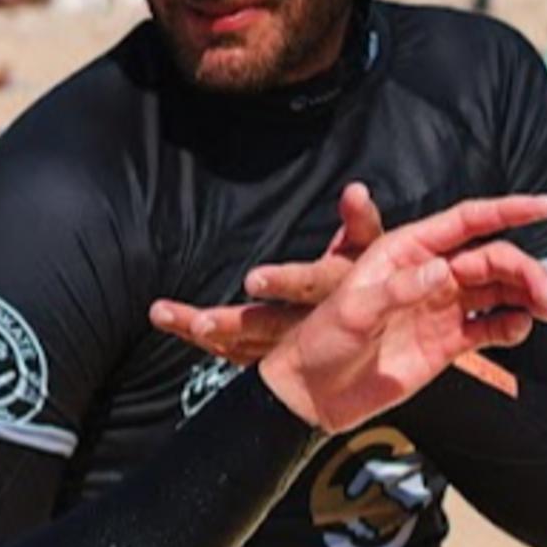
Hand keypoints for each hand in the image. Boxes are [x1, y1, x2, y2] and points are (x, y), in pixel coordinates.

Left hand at [149, 182, 383, 364]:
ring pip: (245, 343)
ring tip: (164, 316)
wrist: (383, 325)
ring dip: (207, 333)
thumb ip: (361, 221)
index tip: (253, 279)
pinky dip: (212, 343)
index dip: (282, 283)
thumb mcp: (372, 248)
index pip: (306, 286)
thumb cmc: (371, 278)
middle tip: (199, 323)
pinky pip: (240, 352)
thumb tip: (355, 192)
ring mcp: (290, 342)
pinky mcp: (278, 355)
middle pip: (267, 324)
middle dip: (231, 324)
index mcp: (331, 292)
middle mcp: (308, 323)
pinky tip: (179, 328)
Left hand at [257, 195, 546, 432]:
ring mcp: (440, 307)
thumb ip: (398, 289)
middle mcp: (427, 273)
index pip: (464, 222)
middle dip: (524, 268)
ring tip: (546, 309)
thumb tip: (445, 269)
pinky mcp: (447, 341)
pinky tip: (519, 329)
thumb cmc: (321, 342)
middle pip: (491, 257)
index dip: (507, 210)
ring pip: (498, 289)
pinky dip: (512, 325)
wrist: (314, 393)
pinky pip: (491, 326)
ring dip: (528, 294)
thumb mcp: (353, 311)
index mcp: (403, 252)